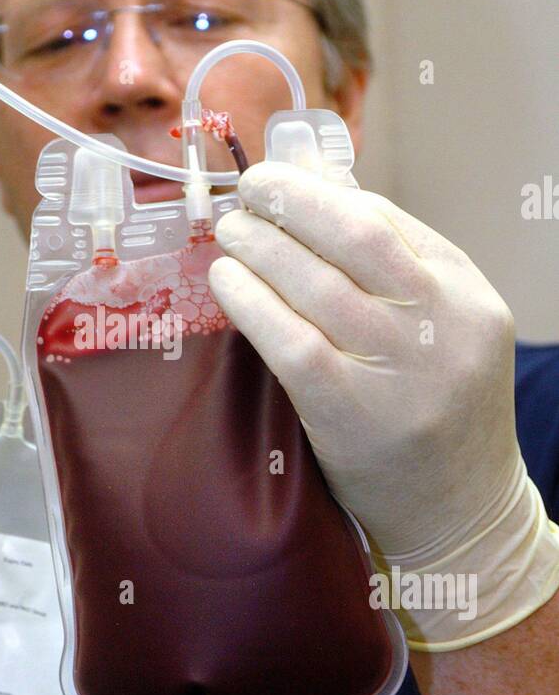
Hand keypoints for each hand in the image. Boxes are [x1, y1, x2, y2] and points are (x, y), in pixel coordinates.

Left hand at [209, 162, 558, 649]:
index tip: (280, 179)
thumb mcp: (440, 332)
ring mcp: (401, 373)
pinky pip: (291, 340)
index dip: (323, 192)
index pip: (388, 222)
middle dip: (292, 202)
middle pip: (356, 238)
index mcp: (469, 298)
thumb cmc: (435, 412)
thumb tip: (316, 185)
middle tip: (248, 191)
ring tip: (230, 233)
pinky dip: (252, 302)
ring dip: (262, 247)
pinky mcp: (353, 414)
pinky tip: (225, 283)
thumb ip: (391, 266)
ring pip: (318, 283)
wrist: (460, 515)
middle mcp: (443, 328)